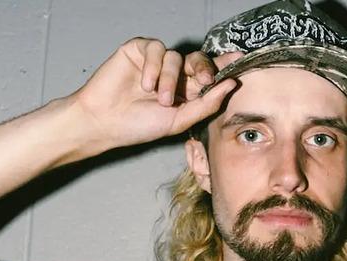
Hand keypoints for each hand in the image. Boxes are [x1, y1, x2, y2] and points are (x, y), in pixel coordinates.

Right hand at [65, 37, 242, 160]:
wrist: (105, 122)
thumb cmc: (139, 125)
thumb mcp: (180, 120)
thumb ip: (206, 104)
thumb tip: (231, 84)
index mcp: (186, 90)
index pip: (209, 73)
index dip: (224, 65)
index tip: (241, 59)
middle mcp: (173, 73)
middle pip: (198, 59)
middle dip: (205, 68)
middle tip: (204, 80)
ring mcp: (155, 61)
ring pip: (176, 57)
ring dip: (170, 79)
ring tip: (160, 99)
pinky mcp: (138, 50)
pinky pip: (155, 49)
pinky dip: (153, 67)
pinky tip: (144, 84)